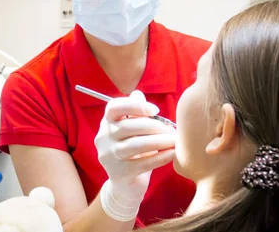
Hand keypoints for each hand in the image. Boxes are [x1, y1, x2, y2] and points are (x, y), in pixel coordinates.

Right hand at [95, 90, 175, 221]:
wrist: (126, 184)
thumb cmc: (134, 151)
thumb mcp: (133, 130)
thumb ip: (135, 113)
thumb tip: (138, 94)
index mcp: (107, 123)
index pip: (113, 107)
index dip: (134, 106)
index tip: (155, 110)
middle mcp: (103, 138)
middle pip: (128, 126)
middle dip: (154, 127)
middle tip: (174, 130)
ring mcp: (108, 156)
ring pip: (135, 145)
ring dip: (160, 142)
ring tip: (175, 141)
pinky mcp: (118, 174)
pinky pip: (142, 163)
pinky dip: (160, 157)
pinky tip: (172, 154)